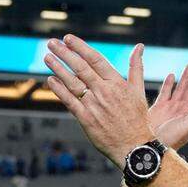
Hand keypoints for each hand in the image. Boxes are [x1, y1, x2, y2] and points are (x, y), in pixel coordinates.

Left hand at [43, 36, 154, 165]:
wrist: (134, 148)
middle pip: (80, 68)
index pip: (95, 59)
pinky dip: (59, 90)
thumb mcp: (139, 91)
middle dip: (64, 53)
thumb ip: (136, 67)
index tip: (68, 38)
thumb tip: (139, 46)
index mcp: (117, 83)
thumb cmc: (138, 120)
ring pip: (72, 83)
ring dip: (58, 69)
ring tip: (47, 58)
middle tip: (51, 43)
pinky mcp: (86, 119)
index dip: (80, 47)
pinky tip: (51, 80)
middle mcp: (104, 92)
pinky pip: (69, 101)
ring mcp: (94, 105)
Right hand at [149, 62, 187, 149]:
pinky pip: (165, 93)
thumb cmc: (170, 141)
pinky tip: (172, 75)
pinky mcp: (159, 108)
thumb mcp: (187, 126)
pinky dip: (168, 84)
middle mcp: (182, 110)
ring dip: (186, 77)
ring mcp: (171, 109)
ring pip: (180, 89)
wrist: (151, 146)